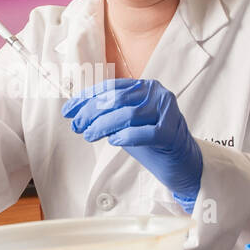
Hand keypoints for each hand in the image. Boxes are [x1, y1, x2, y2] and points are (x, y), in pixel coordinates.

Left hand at [63, 79, 202, 212]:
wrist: (181, 162)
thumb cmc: (151, 142)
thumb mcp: (126, 123)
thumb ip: (108, 114)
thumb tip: (78, 114)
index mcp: (144, 87)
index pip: (110, 88)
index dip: (86, 98)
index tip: (68, 111)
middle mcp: (157, 94)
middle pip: (117, 99)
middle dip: (91, 112)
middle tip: (77, 126)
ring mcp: (167, 111)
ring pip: (128, 114)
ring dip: (103, 125)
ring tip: (89, 135)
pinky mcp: (172, 132)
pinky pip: (145, 133)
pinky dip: (127, 136)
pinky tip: (114, 141)